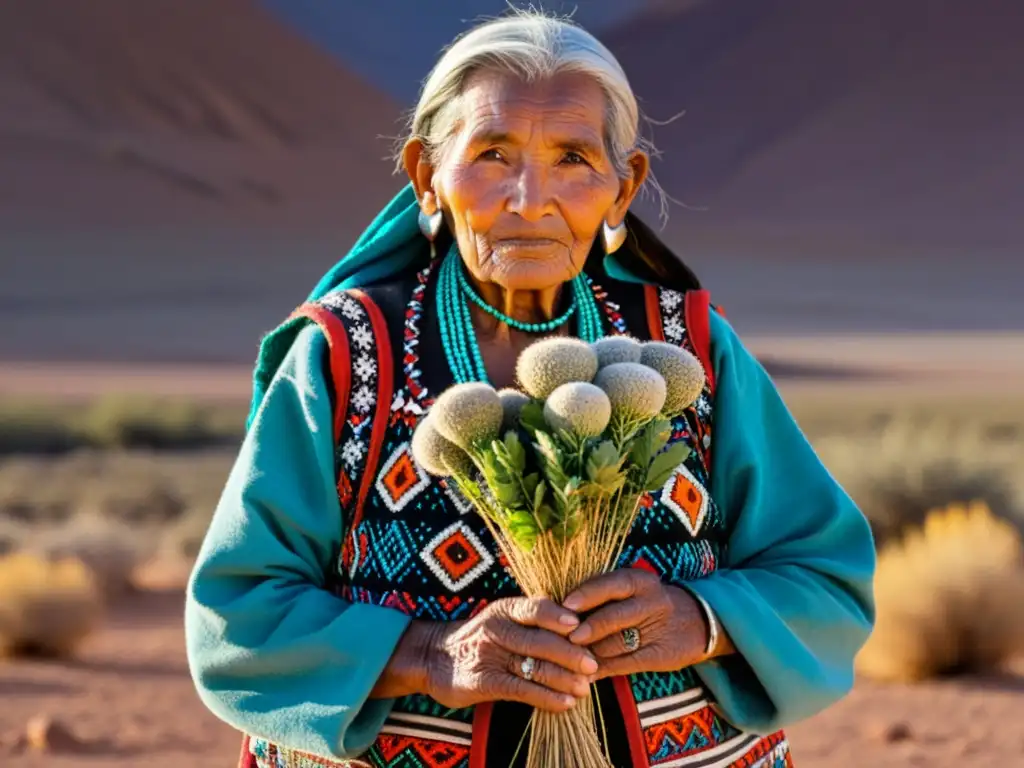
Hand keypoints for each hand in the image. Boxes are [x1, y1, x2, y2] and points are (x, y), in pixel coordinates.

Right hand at [421, 597, 598, 711]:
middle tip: (593, 665)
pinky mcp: (484, 682)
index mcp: (506, 608)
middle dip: (569, 653)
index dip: (558, 616)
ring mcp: (490, 654)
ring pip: (533, 665)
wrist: (433, 656)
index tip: (581, 625)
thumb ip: (534, 622)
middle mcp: (498, 627)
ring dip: (563, 678)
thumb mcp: (503, 619)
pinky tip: (564, 703)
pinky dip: (546, 697)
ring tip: (585, 688)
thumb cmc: (480, 637)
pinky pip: (521, 690)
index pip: (535, 607)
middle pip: (539, 639)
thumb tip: (580, 630)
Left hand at [563, 570, 709, 680]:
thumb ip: (602, 597)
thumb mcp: (632, 589)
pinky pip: (626, 663)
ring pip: (617, 643)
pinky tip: (588, 673)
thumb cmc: (650, 602)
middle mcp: (649, 601)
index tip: (565, 606)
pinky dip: (604, 670)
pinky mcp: (659, 655)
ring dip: (591, 653)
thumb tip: (562, 609)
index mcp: (638, 581)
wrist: (699, 621)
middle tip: (569, 637)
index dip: (586, 595)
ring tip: (570, 658)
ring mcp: (656, 629)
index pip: (609, 585)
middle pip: (612, 615)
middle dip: (587, 629)